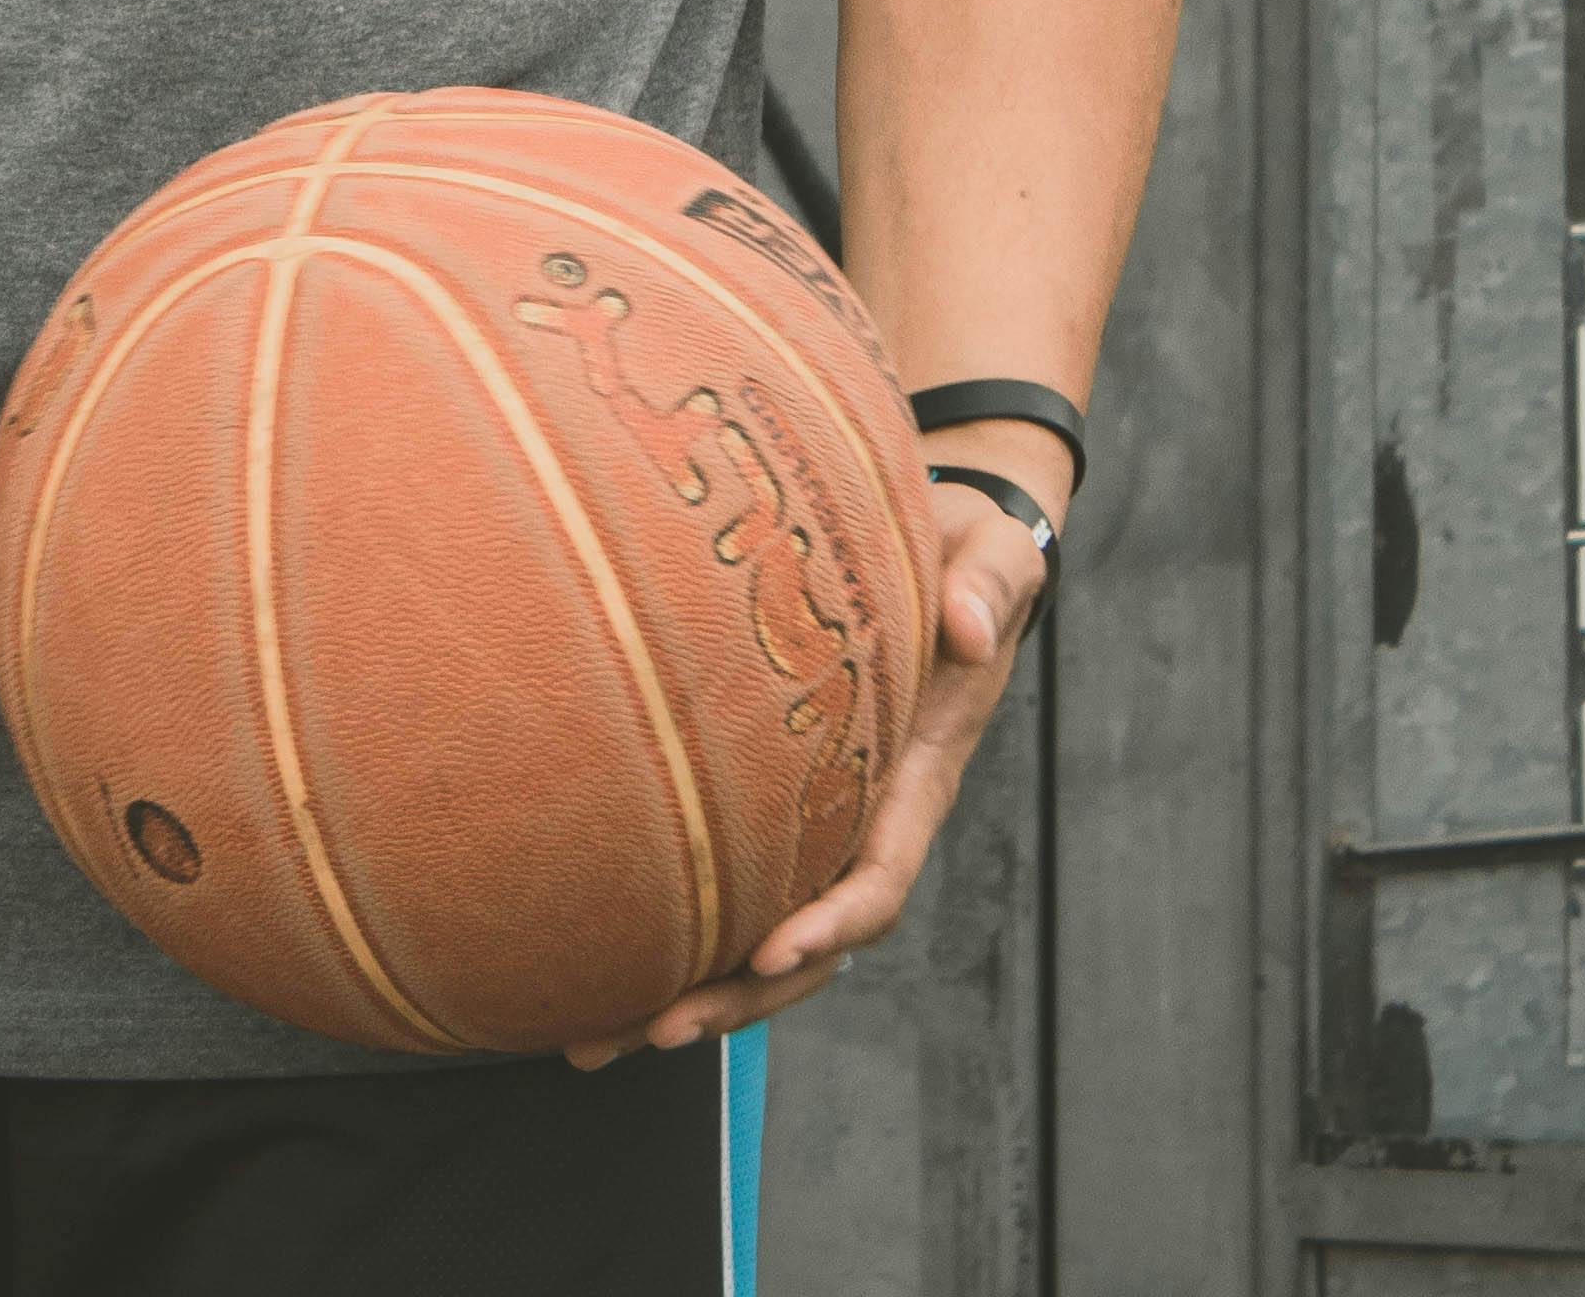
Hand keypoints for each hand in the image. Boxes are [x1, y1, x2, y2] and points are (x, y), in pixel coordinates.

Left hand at [562, 465, 1054, 1067]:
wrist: (944, 546)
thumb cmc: (959, 548)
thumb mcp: (990, 555)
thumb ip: (988, 585)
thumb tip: (968, 628)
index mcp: (916, 771)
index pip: (879, 871)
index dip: (830, 921)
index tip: (771, 952)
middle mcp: (866, 812)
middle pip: (808, 942)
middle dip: (736, 996)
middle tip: (653, 1031)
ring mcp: (821, 812)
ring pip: (759, 931)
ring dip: (689, 992)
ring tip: (593, 1038)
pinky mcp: (779, 793)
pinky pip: (731, 879)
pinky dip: (674, 930)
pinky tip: (594, 965)